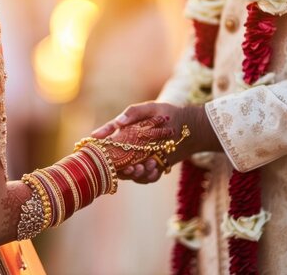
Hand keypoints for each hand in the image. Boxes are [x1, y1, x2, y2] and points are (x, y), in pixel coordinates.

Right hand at [93, 102, 221, 183]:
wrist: (191, 127)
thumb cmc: (169, 114)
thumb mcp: (152, 108)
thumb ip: (133, 112)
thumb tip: (118, 123)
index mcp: (125, 133)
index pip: (108, 138)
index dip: (100, 139)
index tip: (95, 139)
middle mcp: (130, 148)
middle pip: (116, 162)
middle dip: (120, 167)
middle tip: (130, 167)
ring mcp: (140, 159)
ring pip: (131, 173)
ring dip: (137, 173)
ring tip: (148, 164)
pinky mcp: (152, 167)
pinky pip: (146, 178)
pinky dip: (149, 175)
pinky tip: (155, 167)